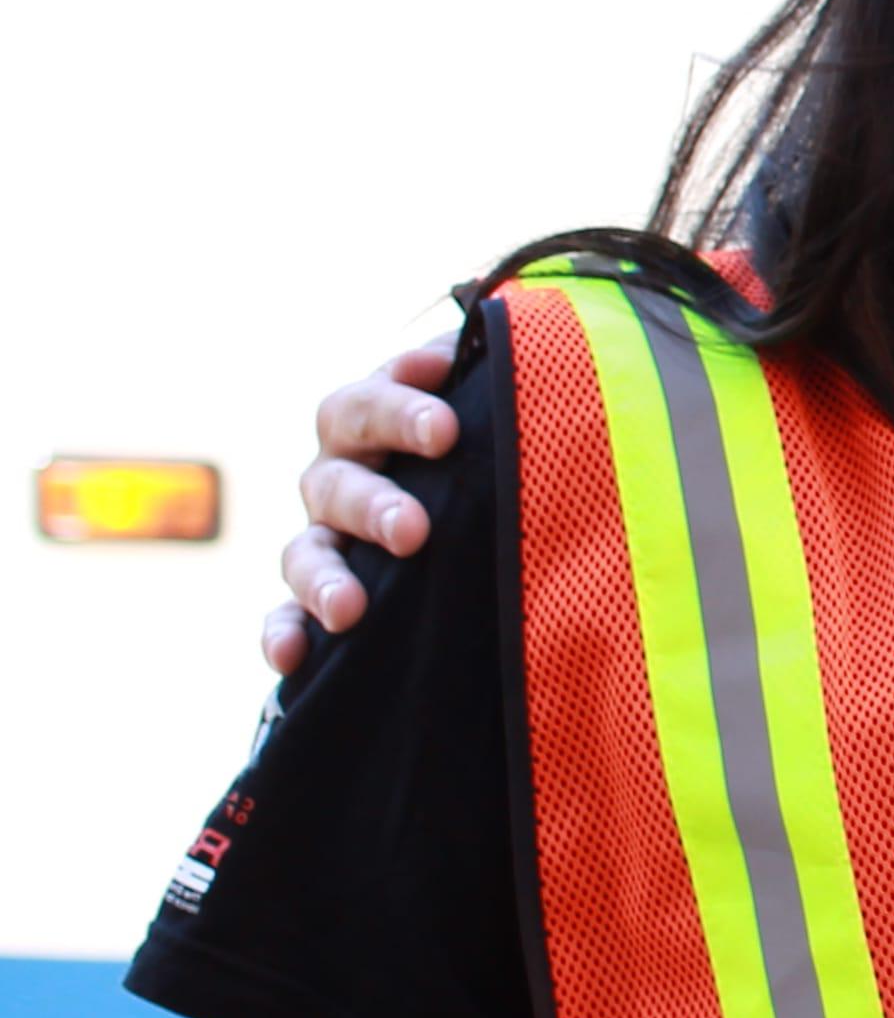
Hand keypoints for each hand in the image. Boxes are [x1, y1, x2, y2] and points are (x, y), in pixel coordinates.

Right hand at [257, 335, 456, 674]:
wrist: (471, 475)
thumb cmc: (482, 426)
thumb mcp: (484, 391)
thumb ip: (485, 368)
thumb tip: (483, 358)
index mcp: (367, 418)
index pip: (369, 405)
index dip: (400, 411)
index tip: (445, 429)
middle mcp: (337, 474)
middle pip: (337, 483)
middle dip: (373, 507)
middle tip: (413, 531)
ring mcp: (325, 534)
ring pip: (305, 552)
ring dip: (323, 579)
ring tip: (349, 609)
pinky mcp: (320, 590)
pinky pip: (285, 614)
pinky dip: (284, 632)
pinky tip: (293, 658)